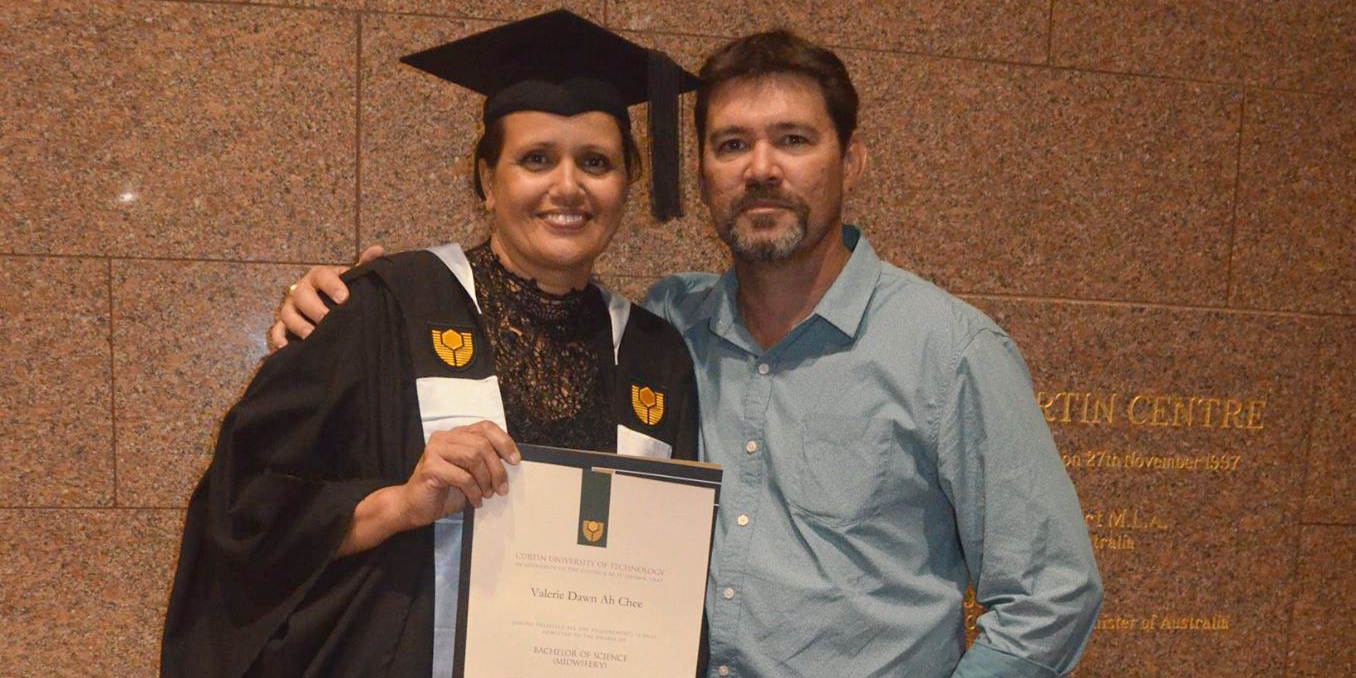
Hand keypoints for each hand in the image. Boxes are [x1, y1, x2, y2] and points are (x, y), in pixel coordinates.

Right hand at [267, 244, 384, 350]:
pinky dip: (279, 339)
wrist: (330, 302)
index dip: (331, 285)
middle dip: (314, 308)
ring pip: (287, 314)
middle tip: (328, 319)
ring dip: (298, 325)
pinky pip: (277, 330)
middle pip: (301, 295)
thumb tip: (378, 249)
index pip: (321, 276)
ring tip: (312, 335)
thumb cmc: (341, 289)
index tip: (345, 298)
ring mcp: (291, 307)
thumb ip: (363, 265)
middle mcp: (301, 289)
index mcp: (318, 276)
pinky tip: (287, 347)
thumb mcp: (352, 277)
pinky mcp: (284, 323)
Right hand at [392, 421, 521, 530]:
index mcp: (456, 435)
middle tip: (502, 488)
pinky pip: (462, 477)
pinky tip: (475, 501)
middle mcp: (444, 438)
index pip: (485, 427)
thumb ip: (485, 462)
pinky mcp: (430, 467)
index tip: (515, 460)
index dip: (504, 441)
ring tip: (488, 494)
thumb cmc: (444, 490)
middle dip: (497, 469)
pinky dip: (474, 492)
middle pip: (482, 444)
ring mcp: (435, 450)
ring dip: (486, 480)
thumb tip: (512, 463)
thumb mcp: (470, 473)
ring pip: (473, 457)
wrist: (414, 507)